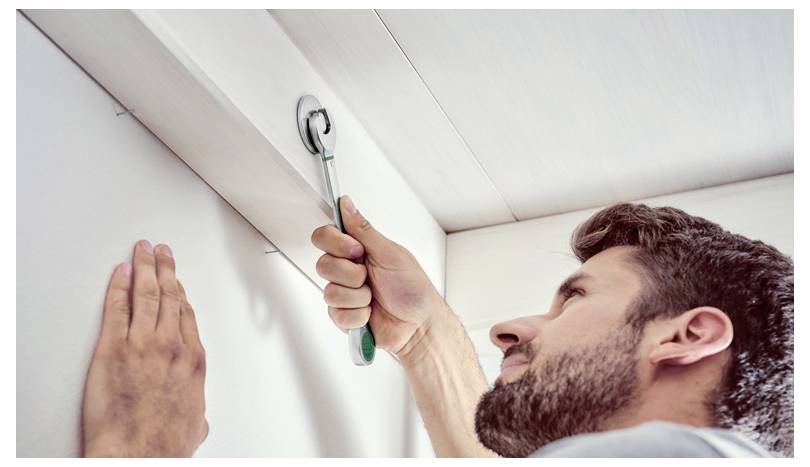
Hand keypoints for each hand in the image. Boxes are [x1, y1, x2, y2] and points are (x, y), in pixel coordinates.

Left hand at [82, 240, 207, 456]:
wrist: (140, 454)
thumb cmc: (165, 444)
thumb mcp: (194, 426)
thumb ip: (196, 411)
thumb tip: (198, 417)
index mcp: (192, 361)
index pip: (186, 315)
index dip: (181, 293)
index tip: (177, 281)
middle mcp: (171, 346)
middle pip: (169, 297)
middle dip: (165, 270)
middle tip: (162, 252)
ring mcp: (142, 345)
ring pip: (146, 295)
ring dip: (145, 268)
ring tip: (143, 251)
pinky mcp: (113, 349)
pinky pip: (116, 308)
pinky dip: (118, 287)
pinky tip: (119, 273)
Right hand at [310, 196, 445, 359]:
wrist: (420, 325)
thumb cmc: (413, 289)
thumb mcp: (390, 254)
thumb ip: (363, 230)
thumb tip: (346, 204)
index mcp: (358, 251)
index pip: (325, 237)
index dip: (335, 243)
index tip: (356, 251)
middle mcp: (348, 270)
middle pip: (322, 265)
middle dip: (350, 274)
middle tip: (369, 277)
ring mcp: (345, 294)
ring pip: (330, 293)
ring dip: (358, 297)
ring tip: (374, 299)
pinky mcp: (345, 316)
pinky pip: (337, 314)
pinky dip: (358, 315)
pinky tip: (370, 313)